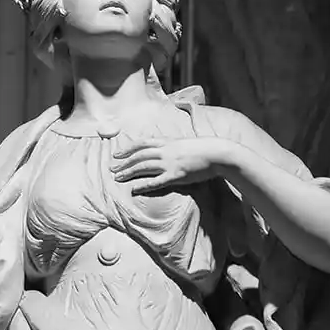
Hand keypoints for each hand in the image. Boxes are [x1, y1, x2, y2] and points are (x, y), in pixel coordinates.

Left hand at [110, 135, 233, 194]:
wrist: (216, 153)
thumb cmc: (202, 148)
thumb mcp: (183, 142)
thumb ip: (170, 145)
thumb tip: (160, 146)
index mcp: (166, 141)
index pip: (141, 143)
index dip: (127, 149)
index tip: (117, 154)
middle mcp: (164, 151)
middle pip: (138, 156)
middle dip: (123, 163)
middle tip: (112, 169)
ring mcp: (169, 164)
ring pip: (143, 167)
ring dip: (129, 172)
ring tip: (118, 178)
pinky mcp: (175, 176)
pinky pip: (155, 182)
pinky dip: (143, 185)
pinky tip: (134, 188)